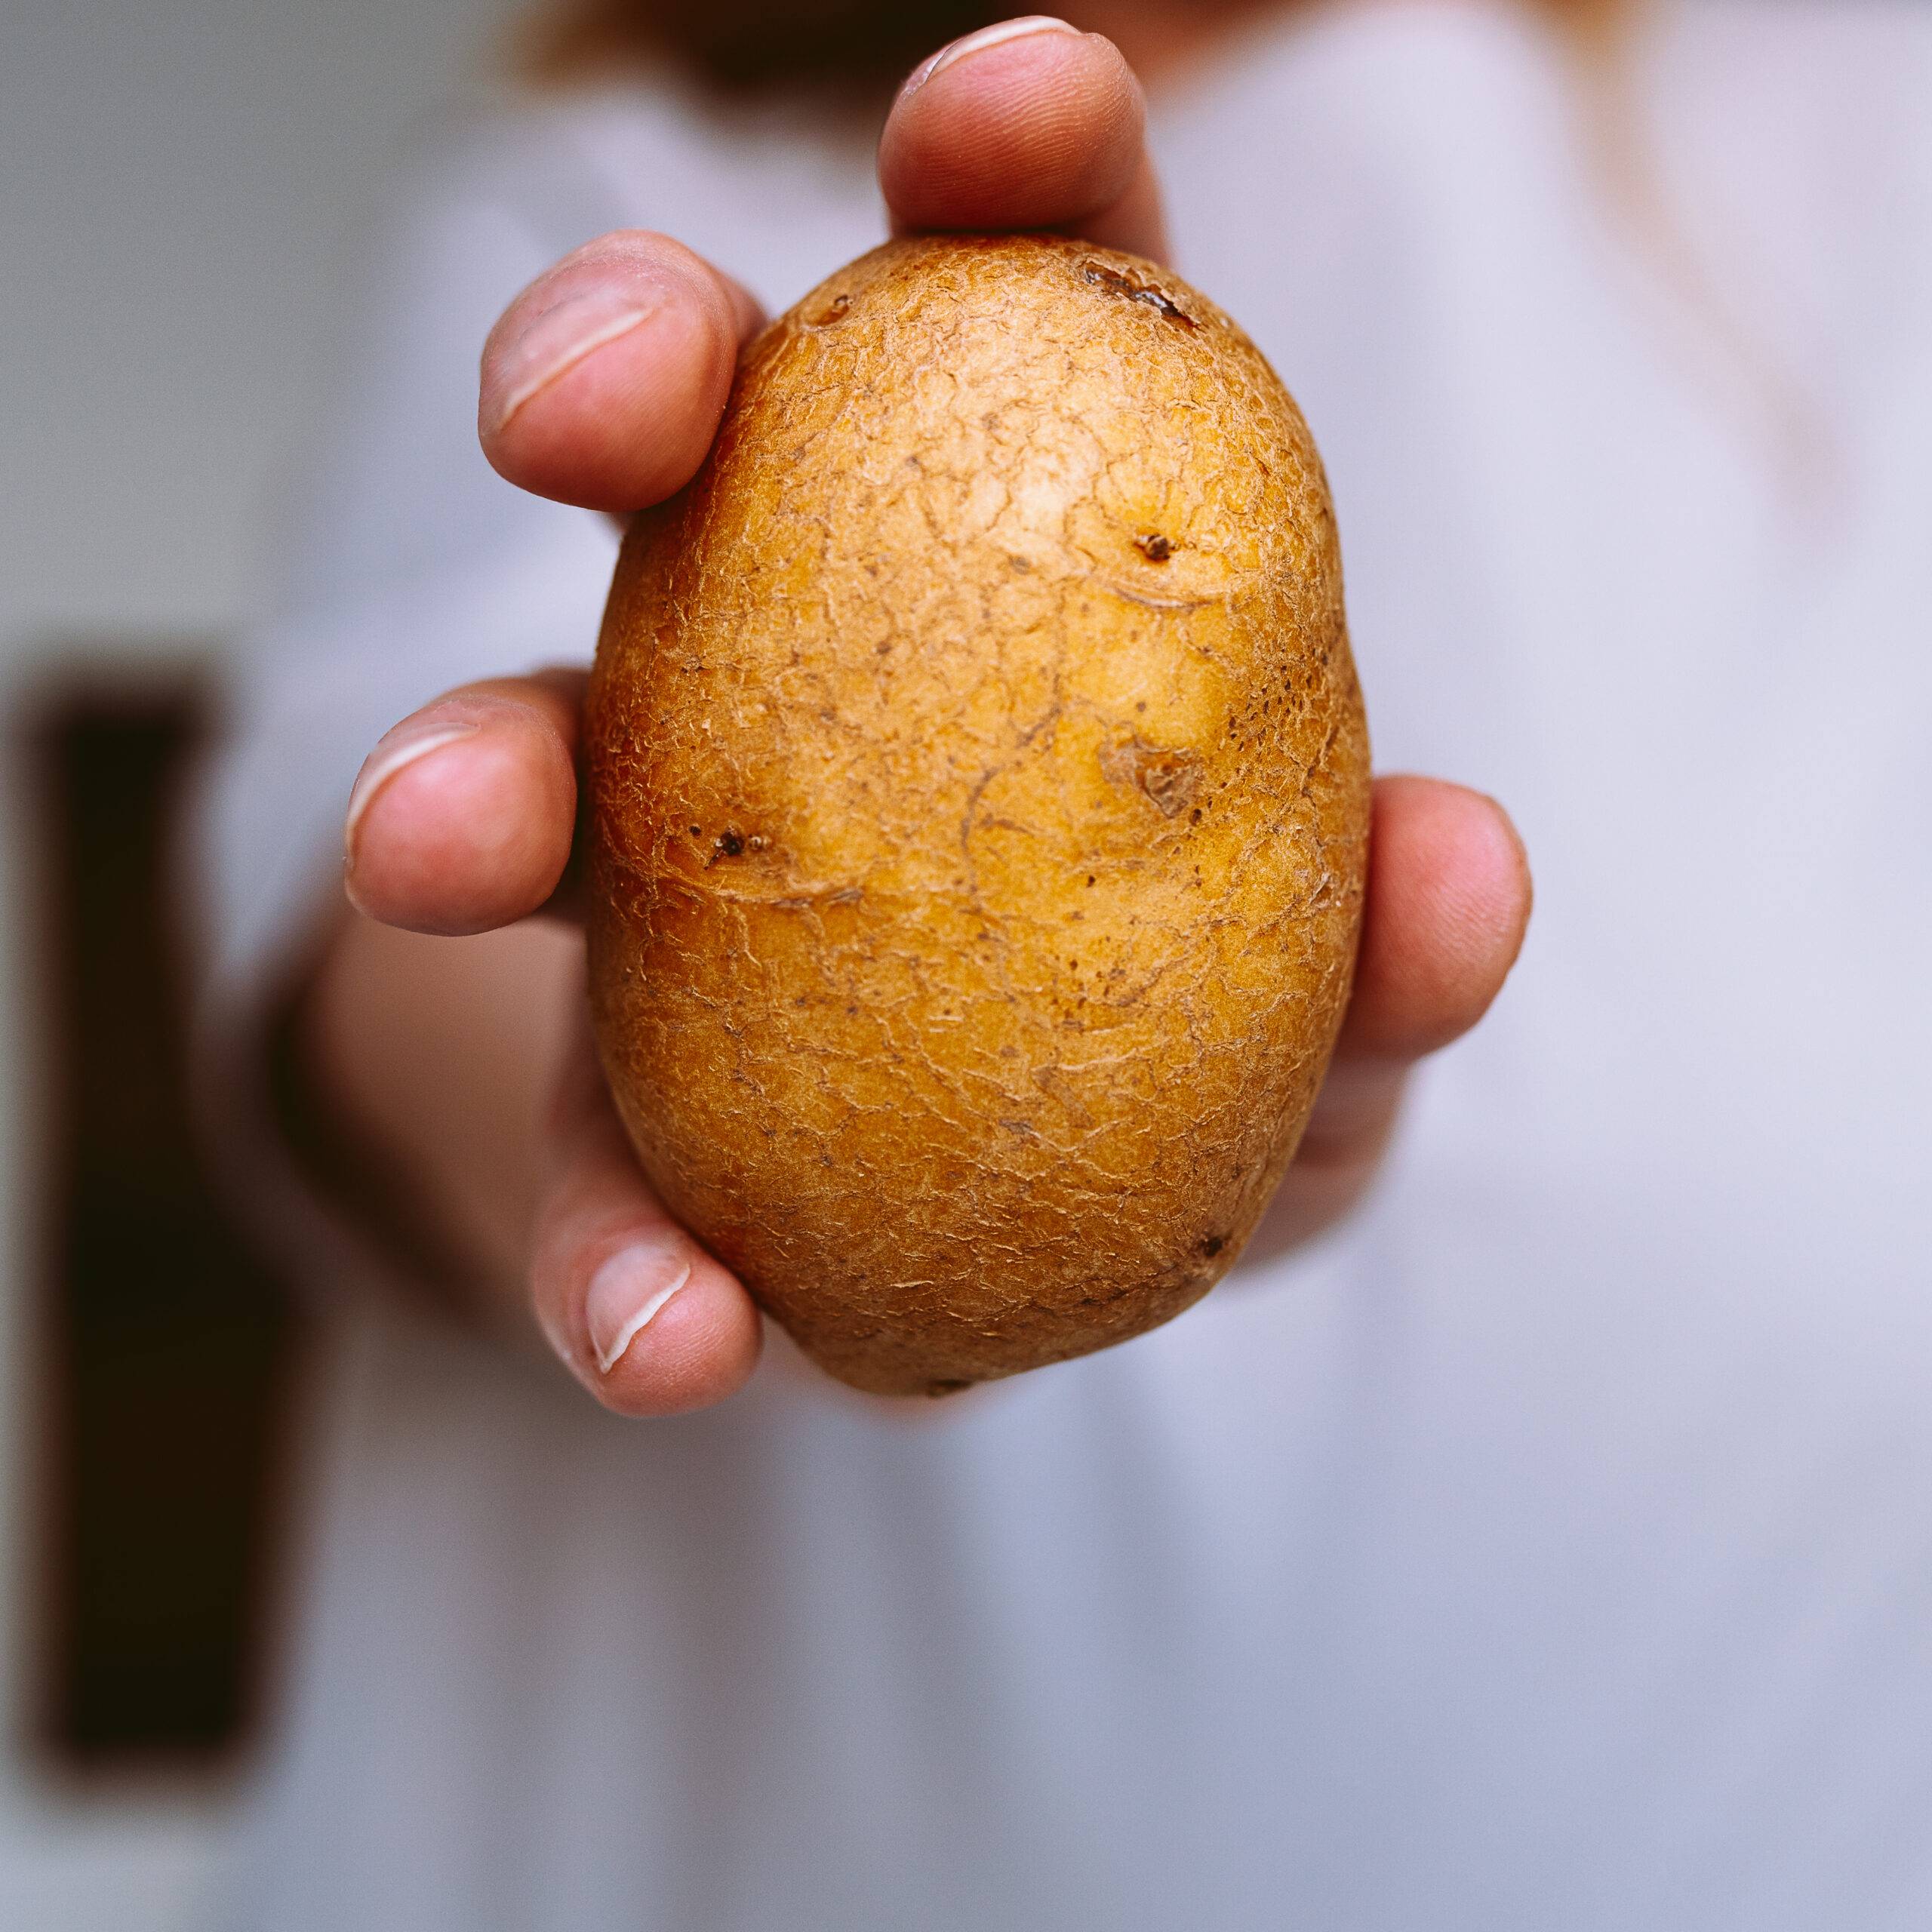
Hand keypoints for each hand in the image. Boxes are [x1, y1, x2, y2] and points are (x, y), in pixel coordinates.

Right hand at [332, 18, 1531, 1416]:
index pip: (1017, 320)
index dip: (1011, 180)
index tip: (1009, 104)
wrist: (1006, 1273)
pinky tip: (671, 1333)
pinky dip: (619, 1246)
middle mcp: (793, 668)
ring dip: (463, 778)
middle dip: (623, 365)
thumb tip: (1457, 866)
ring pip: (530, 749)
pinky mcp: (595, 1091)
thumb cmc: (1191, 1086)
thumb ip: (1385, 961)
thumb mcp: (1326, 1034)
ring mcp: (660, 868)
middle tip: (588, 407)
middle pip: (694, 452)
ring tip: (437, 840)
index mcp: (1003, 579)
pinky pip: (579, 1160)